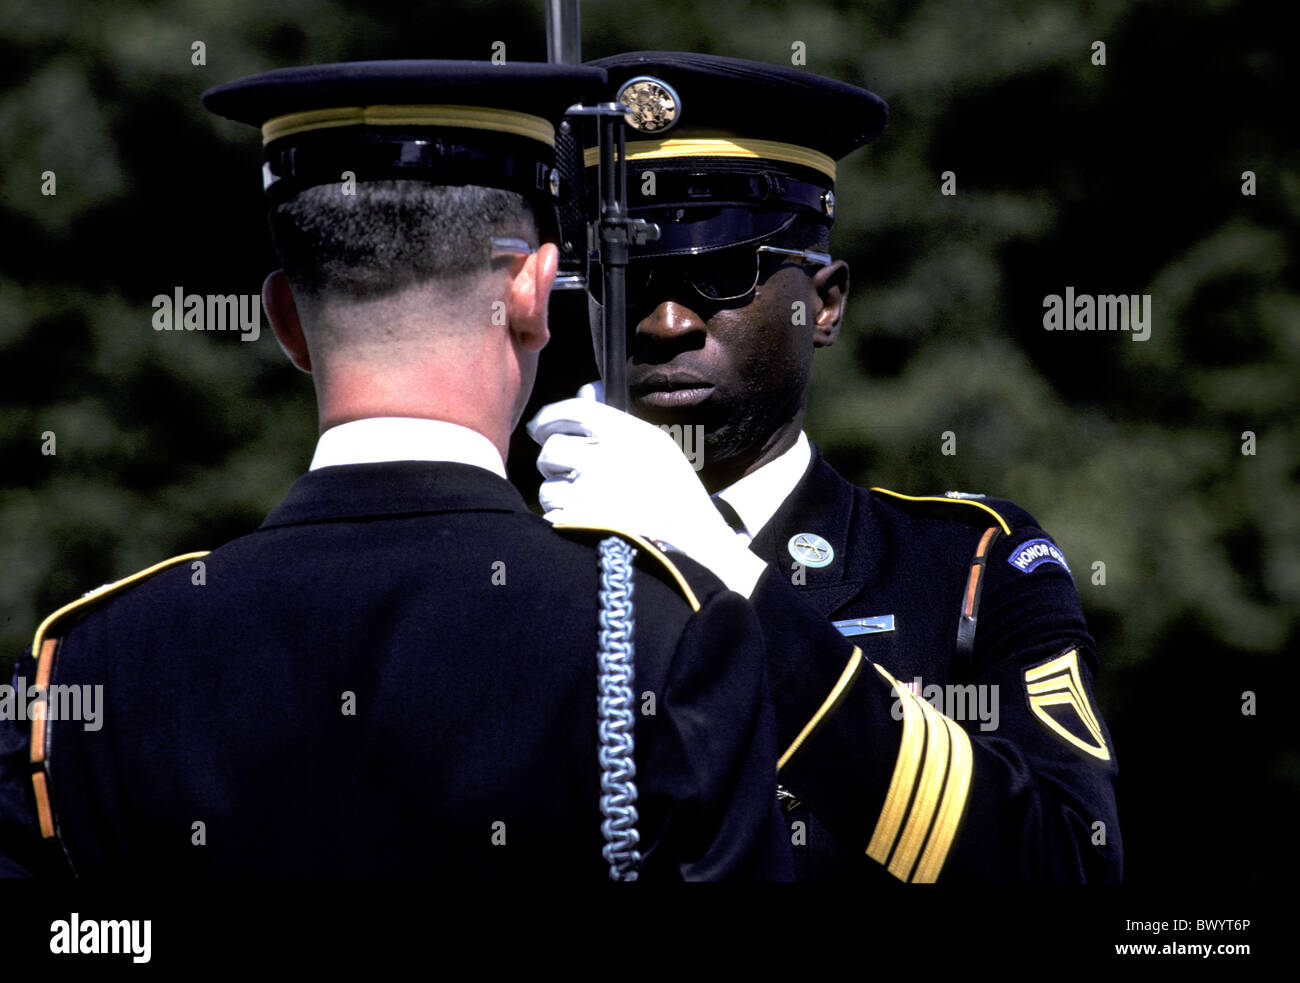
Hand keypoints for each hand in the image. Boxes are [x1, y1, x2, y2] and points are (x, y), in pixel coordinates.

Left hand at [526, 389, 766, 597]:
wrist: (691, 552)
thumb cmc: (677, 500)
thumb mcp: (658, 450)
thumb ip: (618, 422)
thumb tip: (584, 390)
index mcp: (628, 435)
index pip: (572, 410)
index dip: (548, 417)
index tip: (540, 428)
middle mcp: (605, 458)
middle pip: (551, 450)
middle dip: (554, 463)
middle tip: (570, 474)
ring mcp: (588, 494)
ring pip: (547, 488)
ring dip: (561, 497)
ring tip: (591, 508)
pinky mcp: (576, 526)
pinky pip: (551, 518)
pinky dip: (563, 523)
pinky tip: (589, 527)